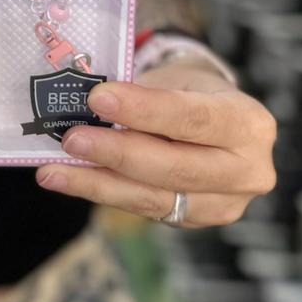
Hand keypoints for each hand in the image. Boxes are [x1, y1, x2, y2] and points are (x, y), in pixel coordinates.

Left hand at [36, 58, 275, 227]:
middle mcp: (248, 170)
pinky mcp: (196, 221)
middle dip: (117, 154)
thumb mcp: (175, 80)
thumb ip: (141, 97)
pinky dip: (103, 192)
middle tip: (71, 140)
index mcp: (249, 123)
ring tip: (53, 171)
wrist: (210, 117)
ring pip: (155, 198)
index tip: (97, 98)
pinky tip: (67, 180)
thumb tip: (82, 109)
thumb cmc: (188, 91)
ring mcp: (226, 204)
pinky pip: (144, 209)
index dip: (144, 110)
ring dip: (98, 184)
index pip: (193, 118)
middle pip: (176, 168)